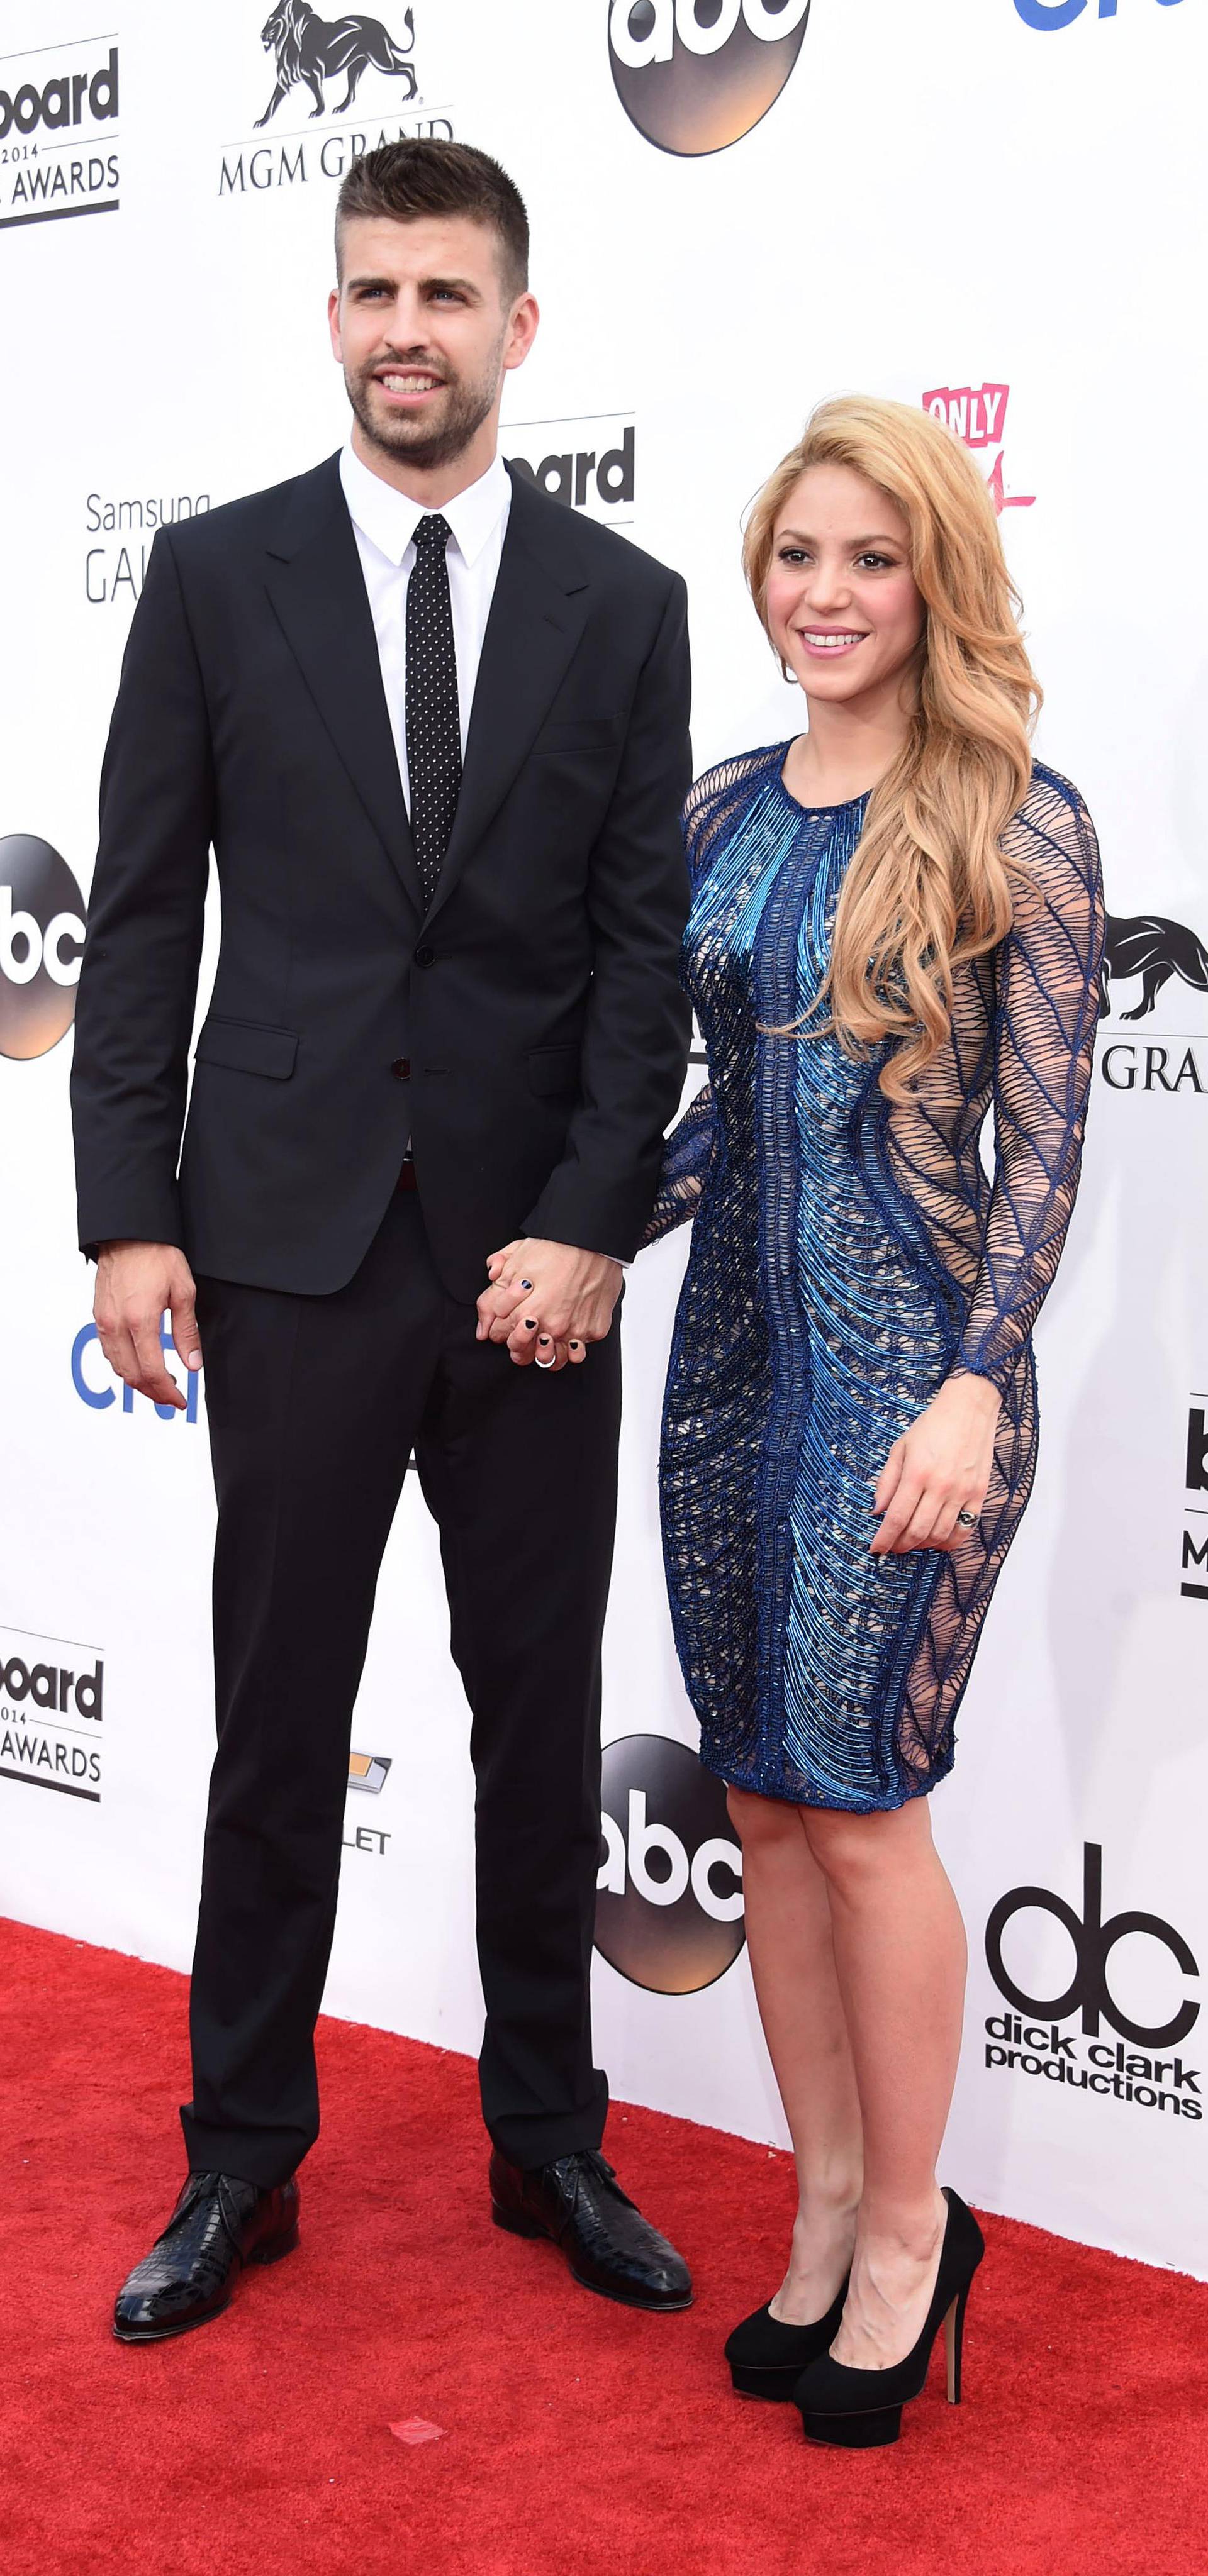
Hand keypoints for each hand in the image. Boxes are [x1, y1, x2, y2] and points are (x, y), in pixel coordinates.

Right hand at [94, 1241, 201, 1412]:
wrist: (129, 1234)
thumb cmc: (156, 1256)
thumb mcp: (184, 1292)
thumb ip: (187, 1332)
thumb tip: (193, 1363)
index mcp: (141, 1321)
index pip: (152, 1372)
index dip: (167, 1392)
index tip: (180, 1399)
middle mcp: (117, 1325)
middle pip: (132, 1376)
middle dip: (153, 1393)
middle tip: (172, 1397)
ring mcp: (104, 1322)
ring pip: (118, 1367)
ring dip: (138, 1382)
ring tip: (160, 1383)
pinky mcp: (99, 1317)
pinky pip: (109, 1352)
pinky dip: (124, 1365)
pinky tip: (139, 1364)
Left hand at [475, 1238, 621, 1371]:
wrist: (593, 1240)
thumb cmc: (555, 1247)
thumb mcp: (515, 1260)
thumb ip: (495, 1289)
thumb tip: (484, 1317)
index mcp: (525, 1312)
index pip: (499, 1335)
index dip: (497, 1327)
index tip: (504, 1319)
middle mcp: (549, 1327)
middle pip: (521, 1352)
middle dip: (516, 1342)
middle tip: (521, 1328)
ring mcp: (574, 1331)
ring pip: (551, 1360)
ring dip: (543, 1352)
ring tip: (543, 1338)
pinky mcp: (594, 1330)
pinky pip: (579, 1351)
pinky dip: (572, 1345)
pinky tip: (568, 1335)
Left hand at [870, 1372, 999, 1554]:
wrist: (969, 1408)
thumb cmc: (932, 1425)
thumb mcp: (900, 1447)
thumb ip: (887, 1481)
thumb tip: (877, 1510)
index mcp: (917, 1473)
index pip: (897, 1518)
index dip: (884, 1538)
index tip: (876, 1548)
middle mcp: (941, 1486)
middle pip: (918, 1531)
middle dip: (901, 1545)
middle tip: (892, 1547)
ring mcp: (963, 1492)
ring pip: (941, 1534)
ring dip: (923, 1545)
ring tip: (912, 1543)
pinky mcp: (979, 1494)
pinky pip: (965, 1529)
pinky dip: (950, 1542)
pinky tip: (938, 1541)